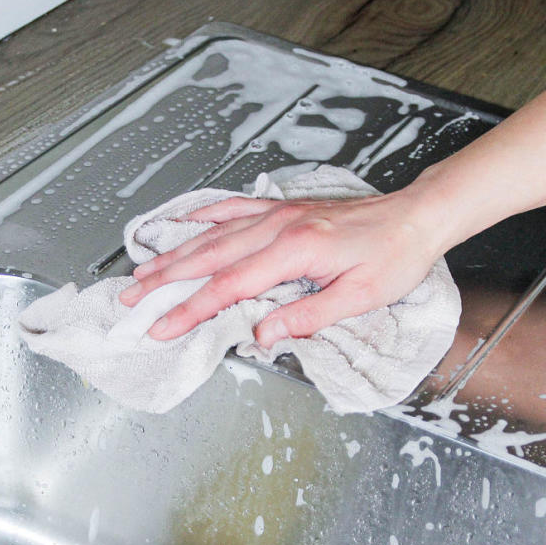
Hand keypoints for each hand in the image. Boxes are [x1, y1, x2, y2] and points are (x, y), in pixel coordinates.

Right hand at [117, 189, 454, 346]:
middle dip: (164, 281)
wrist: (415, 217)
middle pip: (208, 257)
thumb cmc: (393, 257)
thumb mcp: (359, 297)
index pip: (228, 287)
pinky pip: (234, 209)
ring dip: (174, 254)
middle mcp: (278, 227)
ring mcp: (277, 214)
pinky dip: (204, 217)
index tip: (161, 328)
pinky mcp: (283, 208)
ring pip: (213, 234)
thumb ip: (307, 317)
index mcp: (294, 251)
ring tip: (143, 271)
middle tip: (130, 300)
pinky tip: (185, 225)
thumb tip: (262, 337)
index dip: (189, 310)